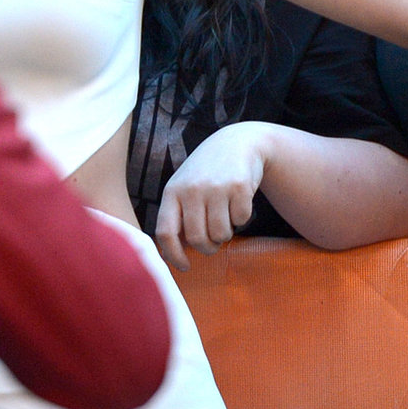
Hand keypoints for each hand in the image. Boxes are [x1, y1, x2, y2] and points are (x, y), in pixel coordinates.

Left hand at [153, 122, 267, 270]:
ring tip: (225, 216)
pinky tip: (237, 201)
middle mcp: (192, 188)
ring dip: (226, 233)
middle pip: (197, 239)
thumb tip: (172, 256)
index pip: (165, 232)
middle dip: (208, 247)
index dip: (173, 255)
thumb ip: (178, 216)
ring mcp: (216, 187)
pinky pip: (241, 220)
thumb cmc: (206, 173)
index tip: (185, 266)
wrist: (237, 142)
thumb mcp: (185, 187)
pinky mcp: (239, 186)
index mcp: (172, 191)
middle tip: (213, 241)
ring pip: (221, 234)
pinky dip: (242, 217)